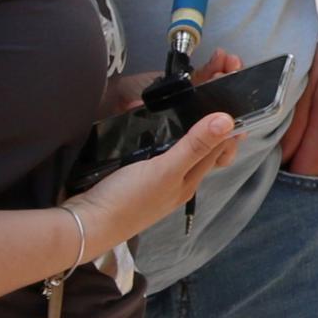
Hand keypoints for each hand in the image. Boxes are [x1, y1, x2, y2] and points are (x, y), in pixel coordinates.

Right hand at [74, 111, 241, 249]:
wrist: (85, 224)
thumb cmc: (128, 199)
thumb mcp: (165, 169)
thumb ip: (194, 146)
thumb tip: (227, 120)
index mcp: (188, 182)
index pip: (217, 151)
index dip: (227, 127)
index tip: (232, 98)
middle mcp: (176, 183)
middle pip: (197, 150)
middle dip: (203, 124)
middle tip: (204, 93)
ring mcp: (153, 182)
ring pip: (174, 149)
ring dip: (176, 128)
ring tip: (177, 104)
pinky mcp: (132, 178)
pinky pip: (151, 152)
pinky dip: (152, 135)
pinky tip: (146, 124)